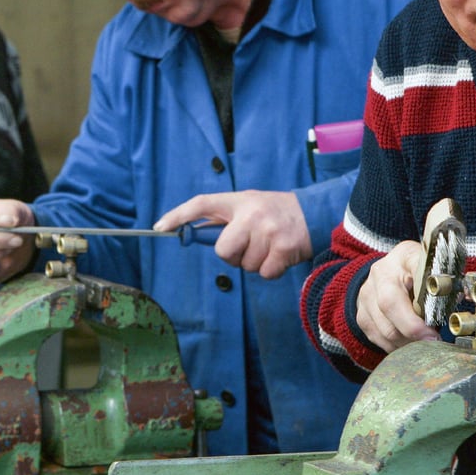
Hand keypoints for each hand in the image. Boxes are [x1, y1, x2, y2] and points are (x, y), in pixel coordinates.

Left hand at [154, 190, 309, 278]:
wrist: (315, 213)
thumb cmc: (276, 213)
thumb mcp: (250, 205)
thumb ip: (226, 219)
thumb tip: (193, 235)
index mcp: (239, 201)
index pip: (202, 204)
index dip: (179, 215)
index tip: (160, 227)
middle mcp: (252, 214)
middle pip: (223, 250)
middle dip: (233, 256)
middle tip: (249, 246)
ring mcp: (268, 231)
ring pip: (245, 265)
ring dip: (255, 263)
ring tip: (269, 246)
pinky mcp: (284, 249)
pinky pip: (263, 273)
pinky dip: (271, 270)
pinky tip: (280, 256)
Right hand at [355, 240, 438, 350]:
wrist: (389, 274)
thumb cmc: (419, 274)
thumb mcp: (435, 270)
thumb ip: (447, 282)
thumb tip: (465, 296)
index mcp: (404, 256)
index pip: (413, 267)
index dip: (425, 291)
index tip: (435, 318)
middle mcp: (381, 272)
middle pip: (389, 303)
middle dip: (413, 328)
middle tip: (433, 341)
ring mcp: (367, 294)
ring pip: (384, 327)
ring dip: (406, 341)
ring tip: (423, 343)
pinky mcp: (361, 314)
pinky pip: (378, 338)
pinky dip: (396, 346)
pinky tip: (409, 343)